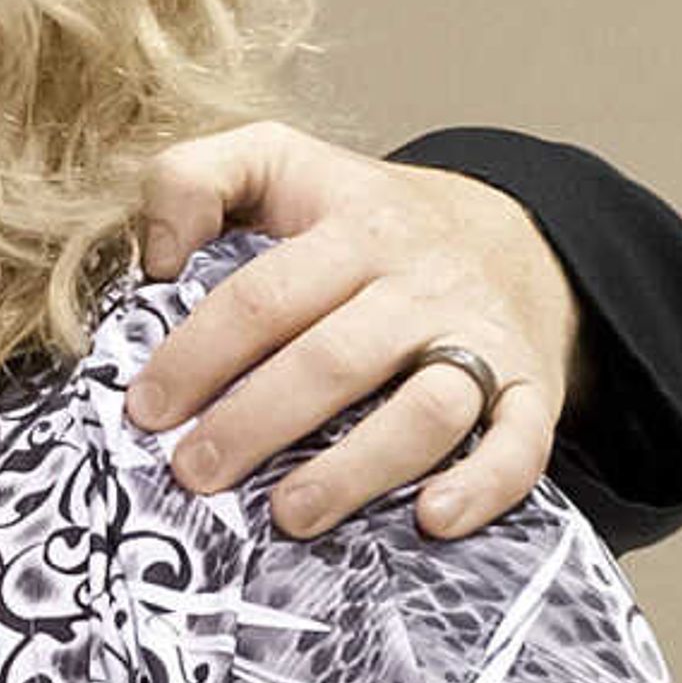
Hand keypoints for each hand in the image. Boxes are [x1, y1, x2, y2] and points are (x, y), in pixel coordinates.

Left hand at [127, 123, 579, 538]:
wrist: (515, 232)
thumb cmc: (363, 217)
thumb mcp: (277, 162)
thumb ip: (191, 178)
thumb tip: (154, 257)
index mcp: (352, 229)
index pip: (263, 296)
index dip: (197, 357)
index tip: (147, 410)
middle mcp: (420, 285)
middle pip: (334, 361)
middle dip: (255, 424)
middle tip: (194, 474)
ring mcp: (482, 339)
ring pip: (428, 409)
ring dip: (357, 470)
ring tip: (288, 515)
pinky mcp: (534, 391)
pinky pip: (524, 444)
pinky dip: (484, 485)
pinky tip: (431, 520)